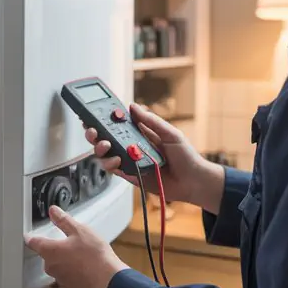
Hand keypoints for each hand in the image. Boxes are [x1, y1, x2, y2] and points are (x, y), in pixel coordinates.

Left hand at [26, 206, 128, 287]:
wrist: (108, 278)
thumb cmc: (94, 254)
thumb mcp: (79, 230)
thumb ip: (63, 220)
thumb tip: (53, 211)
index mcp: (50, 251)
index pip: (32, 242)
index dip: (31, 237)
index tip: (29, 235)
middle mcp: (51, 266)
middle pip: (46, 254)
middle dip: (54, 247)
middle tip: (68, 240)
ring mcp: (60, 277)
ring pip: (57, 264)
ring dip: (64, 258)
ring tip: (80, 252)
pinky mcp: (70, 285)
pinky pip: (67, 273)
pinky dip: (72, 268)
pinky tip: (84, 263)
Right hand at [87, 104, 225, 213]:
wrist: (193, 181)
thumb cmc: (186, 156)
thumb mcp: (171, 133)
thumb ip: (151, 121)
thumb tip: (133, 106)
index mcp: (140, 133)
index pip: (117, 124)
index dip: (104, 118)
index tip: (94, 113)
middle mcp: (132, 147)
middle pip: (106, 138)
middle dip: (95, 133)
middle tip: (94, 131)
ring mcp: (130, 161)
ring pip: (106, 155)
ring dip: (101, 149)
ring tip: (106, 146)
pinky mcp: (131, 176)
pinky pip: (115, 170)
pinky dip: (112, 165)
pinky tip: (117, 160)